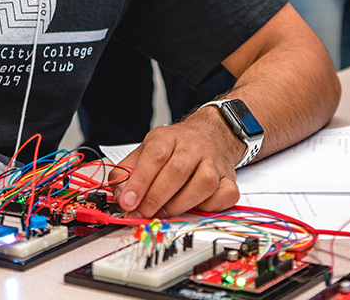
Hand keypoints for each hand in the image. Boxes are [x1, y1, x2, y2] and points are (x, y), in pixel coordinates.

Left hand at [109, 109, 244, 218]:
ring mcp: (214, 163)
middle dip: (156, 198)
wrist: (211, 136)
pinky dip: (209, 207)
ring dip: (180, 204)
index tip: (127, 202)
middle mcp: (194, 147)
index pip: (154, 156)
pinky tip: (193, 208)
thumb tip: (119, 196)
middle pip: (177, 171)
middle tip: (141, 214)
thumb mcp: (145, 151)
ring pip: (203, 184)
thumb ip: (126, 173)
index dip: (140, 182)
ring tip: (163, 213)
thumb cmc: (175, 149)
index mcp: (168, 137)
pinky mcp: (230, 179)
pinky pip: (224, 196)